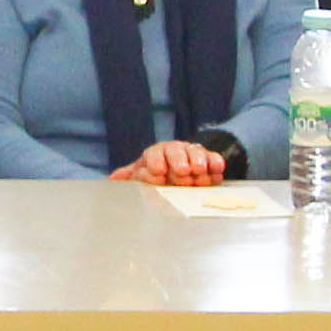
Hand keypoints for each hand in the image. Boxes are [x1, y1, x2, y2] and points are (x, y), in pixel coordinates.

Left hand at [111, 139, 227, 186]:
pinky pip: (212, 158)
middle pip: (175, 152)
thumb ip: (130, 176)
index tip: (159, 171)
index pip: (154, 155)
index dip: (156, 163)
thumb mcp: (142, 173)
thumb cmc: (156, 172)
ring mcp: (191, 153)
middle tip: (181, 171)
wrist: (178, 166)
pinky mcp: (208, 159)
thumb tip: (113, 179)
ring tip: (198, 170)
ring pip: (194, 153)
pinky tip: (217, 168)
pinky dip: (215, 162)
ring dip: (197, 161)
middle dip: (178, 161)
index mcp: (155, 153)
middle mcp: (173, 150)